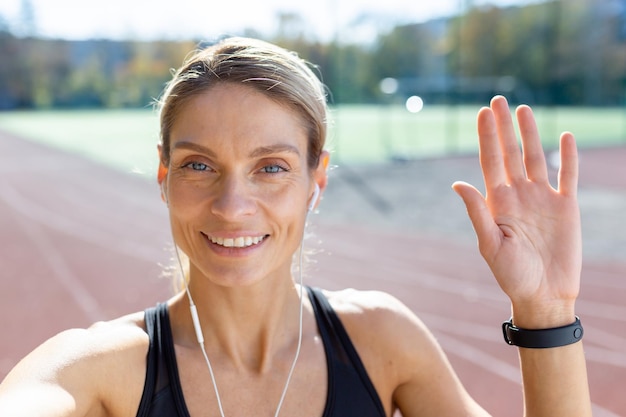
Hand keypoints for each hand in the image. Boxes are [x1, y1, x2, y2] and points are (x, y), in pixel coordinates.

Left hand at [453, 96, 580, 326]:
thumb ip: (477, 212)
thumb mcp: (490, 244)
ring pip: (537, 158)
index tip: (482, 113)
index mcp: (498, 202)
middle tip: (498, 100)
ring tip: (524, 110)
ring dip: (531, 134)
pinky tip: (566, 136)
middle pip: (510, 153)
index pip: (490, 161)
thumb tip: (457, 183)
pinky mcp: (567, 206)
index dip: (486, 137)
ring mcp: (543, 198)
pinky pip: (569, 175)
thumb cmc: (512, 275)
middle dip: (503, 128)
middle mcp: (519, 195)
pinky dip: (569, 156)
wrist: (544, 295)